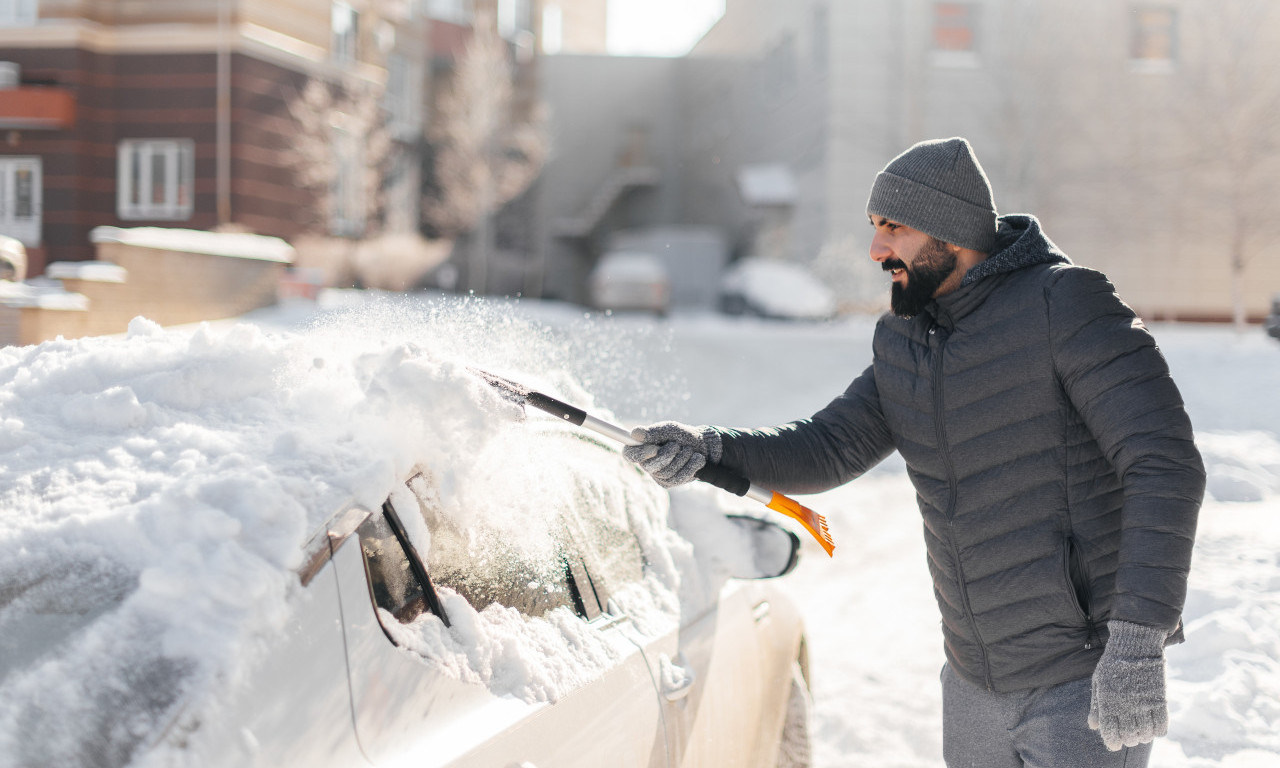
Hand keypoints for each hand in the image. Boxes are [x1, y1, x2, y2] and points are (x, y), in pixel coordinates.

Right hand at [622, 421, 721, 487]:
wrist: (702, 447)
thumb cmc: (682, 436)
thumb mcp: (670, 430)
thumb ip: (653, 432)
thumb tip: (634, 433)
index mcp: (642, 447)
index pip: (629, 454)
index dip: (639, 454)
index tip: (654, 448)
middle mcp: (646, 463)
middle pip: (650, 466)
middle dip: (667, 455)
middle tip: (677, 445)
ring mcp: (658, 475)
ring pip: (667, 472)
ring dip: (682, 458)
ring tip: (689, 450)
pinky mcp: (669, 483)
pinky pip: (678, 478)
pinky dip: (690, 466)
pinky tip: (696, 459)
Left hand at [1088, 620, 1168, 750]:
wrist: (1136, 644)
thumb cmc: (1113, 663)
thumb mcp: (1098, 681)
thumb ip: (1096, 705)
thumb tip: (1093, 726)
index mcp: (1108, 700)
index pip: (1110, 732)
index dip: (1112, 742)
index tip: (1114, 744)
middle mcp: (1126, 705)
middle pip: (1129, 736)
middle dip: (1127, 739)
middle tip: (1127, 736)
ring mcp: (1144, 703)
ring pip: (1145, 734)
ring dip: (1142, 737)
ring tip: (1140, 732)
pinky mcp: (1159, 699)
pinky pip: (1161, 725)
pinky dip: (1157, 731)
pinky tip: (1153, 728)